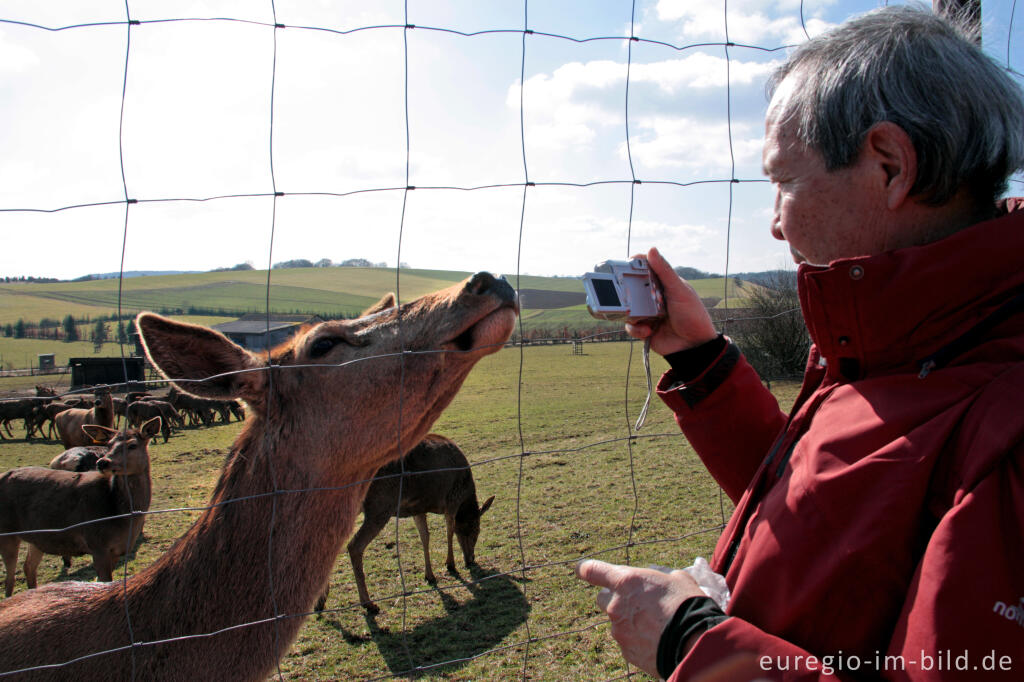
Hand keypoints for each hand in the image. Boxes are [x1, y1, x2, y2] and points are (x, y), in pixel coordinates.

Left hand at [575, 559, 706, 677]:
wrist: (695, 643)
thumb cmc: (688, 604)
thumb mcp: (676, 578)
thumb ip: (658, 576)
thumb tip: (657, 578)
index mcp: (625, 581)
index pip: (592, 570)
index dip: (585, 568)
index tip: (582, 569)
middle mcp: (615, 606)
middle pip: (603, 599)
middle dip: (615, 599)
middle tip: (636, 603)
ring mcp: (619, 631)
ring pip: (617, 623)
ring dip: (630, 622)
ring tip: (655, 626)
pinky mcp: (626, 652)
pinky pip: (628, 642)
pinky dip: (638, 640)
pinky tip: (656, 640)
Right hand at [626, 247, 718, 355]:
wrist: (694, 347)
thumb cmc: (693, 316)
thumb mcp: (680, 291)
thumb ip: (665, 272)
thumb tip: (652, 250)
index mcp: (664, 284)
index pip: (646, 268)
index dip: (634, 264)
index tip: (624, 264)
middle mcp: (654, 296)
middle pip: (632, 287)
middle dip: (626, 291)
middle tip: (622, 292)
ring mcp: (648, 312)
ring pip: (628, 308)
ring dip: (631, 313)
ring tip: (642, 317)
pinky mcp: (644, 328)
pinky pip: (630, 326)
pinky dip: (636, 329)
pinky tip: (648, 330)